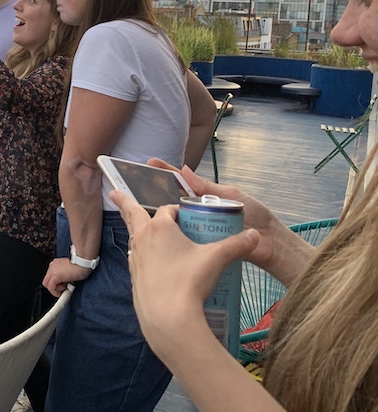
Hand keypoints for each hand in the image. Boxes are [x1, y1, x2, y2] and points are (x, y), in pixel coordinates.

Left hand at [43, 257, 93, 296]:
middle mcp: (53, 266)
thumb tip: (65, 282)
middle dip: (54, 287)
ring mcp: (53, 270)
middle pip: (47, 280)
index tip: (62, 286)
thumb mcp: (70, 270)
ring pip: (47, 284)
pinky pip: (50, 288)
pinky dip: (55, 293)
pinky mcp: (55, 276)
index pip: (50, 275)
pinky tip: (62, 293)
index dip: (56, 283)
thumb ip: (65, 275)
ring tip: (65, 288)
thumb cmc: (81, 265)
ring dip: (56, 289)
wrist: (83, 262)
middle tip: (62, 289)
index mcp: (56, 263)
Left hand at [111, 189, 257, 357]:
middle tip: (113, 192)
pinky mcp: (134, 278)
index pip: (167, 209)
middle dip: (124, 202)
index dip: (177, 209)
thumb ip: (237, 245)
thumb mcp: (216, 259)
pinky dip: (142, 256)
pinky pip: (137, 260)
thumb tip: (256, 235)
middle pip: (133, 214)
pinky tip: (152, 263)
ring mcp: (134, 259)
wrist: (167, 317)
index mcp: (159, 227)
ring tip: (139, 229)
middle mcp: (142, 239)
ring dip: (136, 231)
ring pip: (134, 238)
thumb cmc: (189, 281)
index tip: (186, 213)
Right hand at [147, 159, 292, 276]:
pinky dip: (175, 240)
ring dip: (163, 220)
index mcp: (207, 197)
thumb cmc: (257, 217)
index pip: (183, 182)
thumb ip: (208, 186)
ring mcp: (200, 229)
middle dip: (158, 196)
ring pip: (177, 222)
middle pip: (175, 202)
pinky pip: (186, 241)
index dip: (167, 172)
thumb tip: (183, 169)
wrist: (271, 245)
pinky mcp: (202, 247)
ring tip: (145, 216)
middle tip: (140, 190)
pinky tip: (160, 239)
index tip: (150, 163)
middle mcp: (200, 212)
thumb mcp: (231, 195)